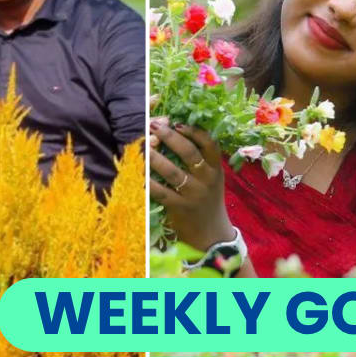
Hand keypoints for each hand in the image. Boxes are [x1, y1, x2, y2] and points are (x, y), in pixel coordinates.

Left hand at [149, 117, 233, 250]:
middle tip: (154, 126)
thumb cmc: (208, 200)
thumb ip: (201, 161)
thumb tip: (175, 134)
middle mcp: (207, 180)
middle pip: (190, 153)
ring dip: (155, 157)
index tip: (177, 123)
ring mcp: (194, 194)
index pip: (210, 145)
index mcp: (216, 169)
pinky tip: (138, 172)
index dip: (194, 132)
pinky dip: (148, 181)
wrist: (212, 233)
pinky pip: (160, 191)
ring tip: (143, 144)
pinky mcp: (180, 208)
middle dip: (170, 137)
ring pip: (173, 171)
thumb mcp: (212, 179)